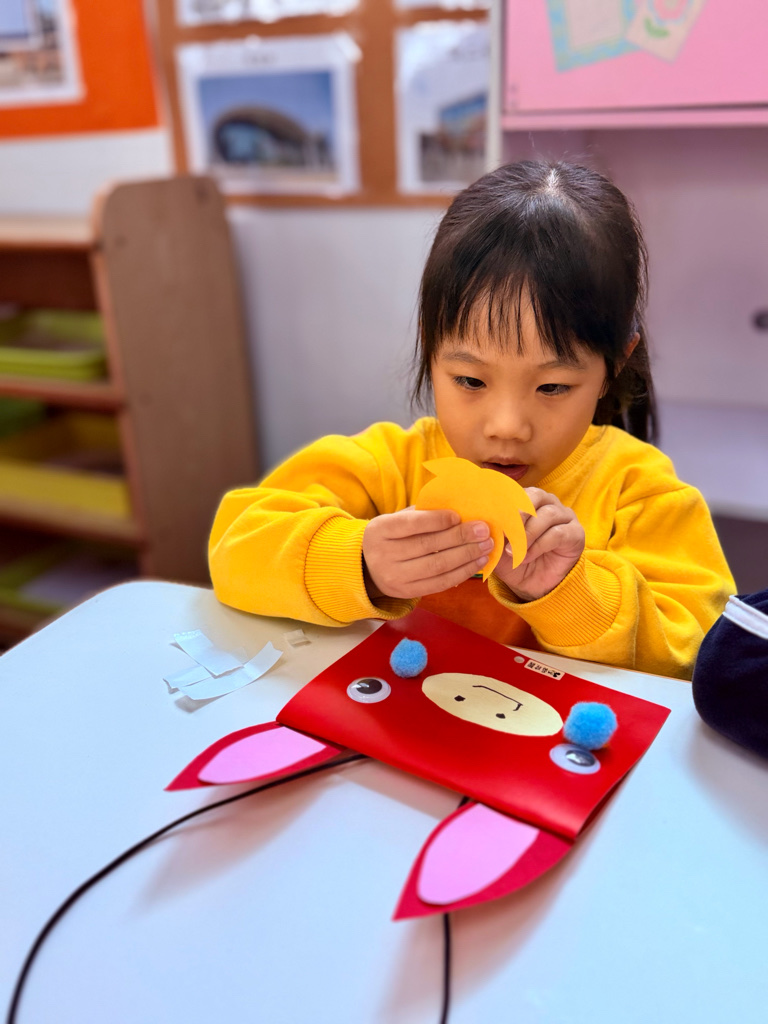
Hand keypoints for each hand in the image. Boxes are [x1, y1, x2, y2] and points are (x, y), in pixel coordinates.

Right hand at [363, 508, 492, 600]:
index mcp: (381, 530)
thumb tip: (457, 506)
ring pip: (437, 566)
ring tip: (486, 546)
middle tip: (483, 530)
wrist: (366, 567)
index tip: (459, 515)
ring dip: (466, 556)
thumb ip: (421, 513)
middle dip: (460, 537)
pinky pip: (439, 583)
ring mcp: (395, 577)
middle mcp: (384, 555)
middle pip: (427, 545)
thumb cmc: (390, 536)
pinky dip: (462, 572)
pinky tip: (477, 562)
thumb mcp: (395, 519)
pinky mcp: (407, 592)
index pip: (411, 524)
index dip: (437, 520)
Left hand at [493, 488, 584, 601]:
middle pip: (535, 495)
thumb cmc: (514, 560)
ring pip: (547, 514)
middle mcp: (548, 503)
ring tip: (513, 551)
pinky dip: (538, 546)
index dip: (504, 504)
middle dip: (518, 513)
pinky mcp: (575, 533)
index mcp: (527, 499)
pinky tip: (526, 557)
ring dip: (527, 534)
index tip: (492, 522)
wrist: (532, 585)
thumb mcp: (498, 546)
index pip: (517, 490)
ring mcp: (565, 516)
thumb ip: (493, 532)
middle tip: (505, 532)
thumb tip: (483, 522)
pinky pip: (557, 533)